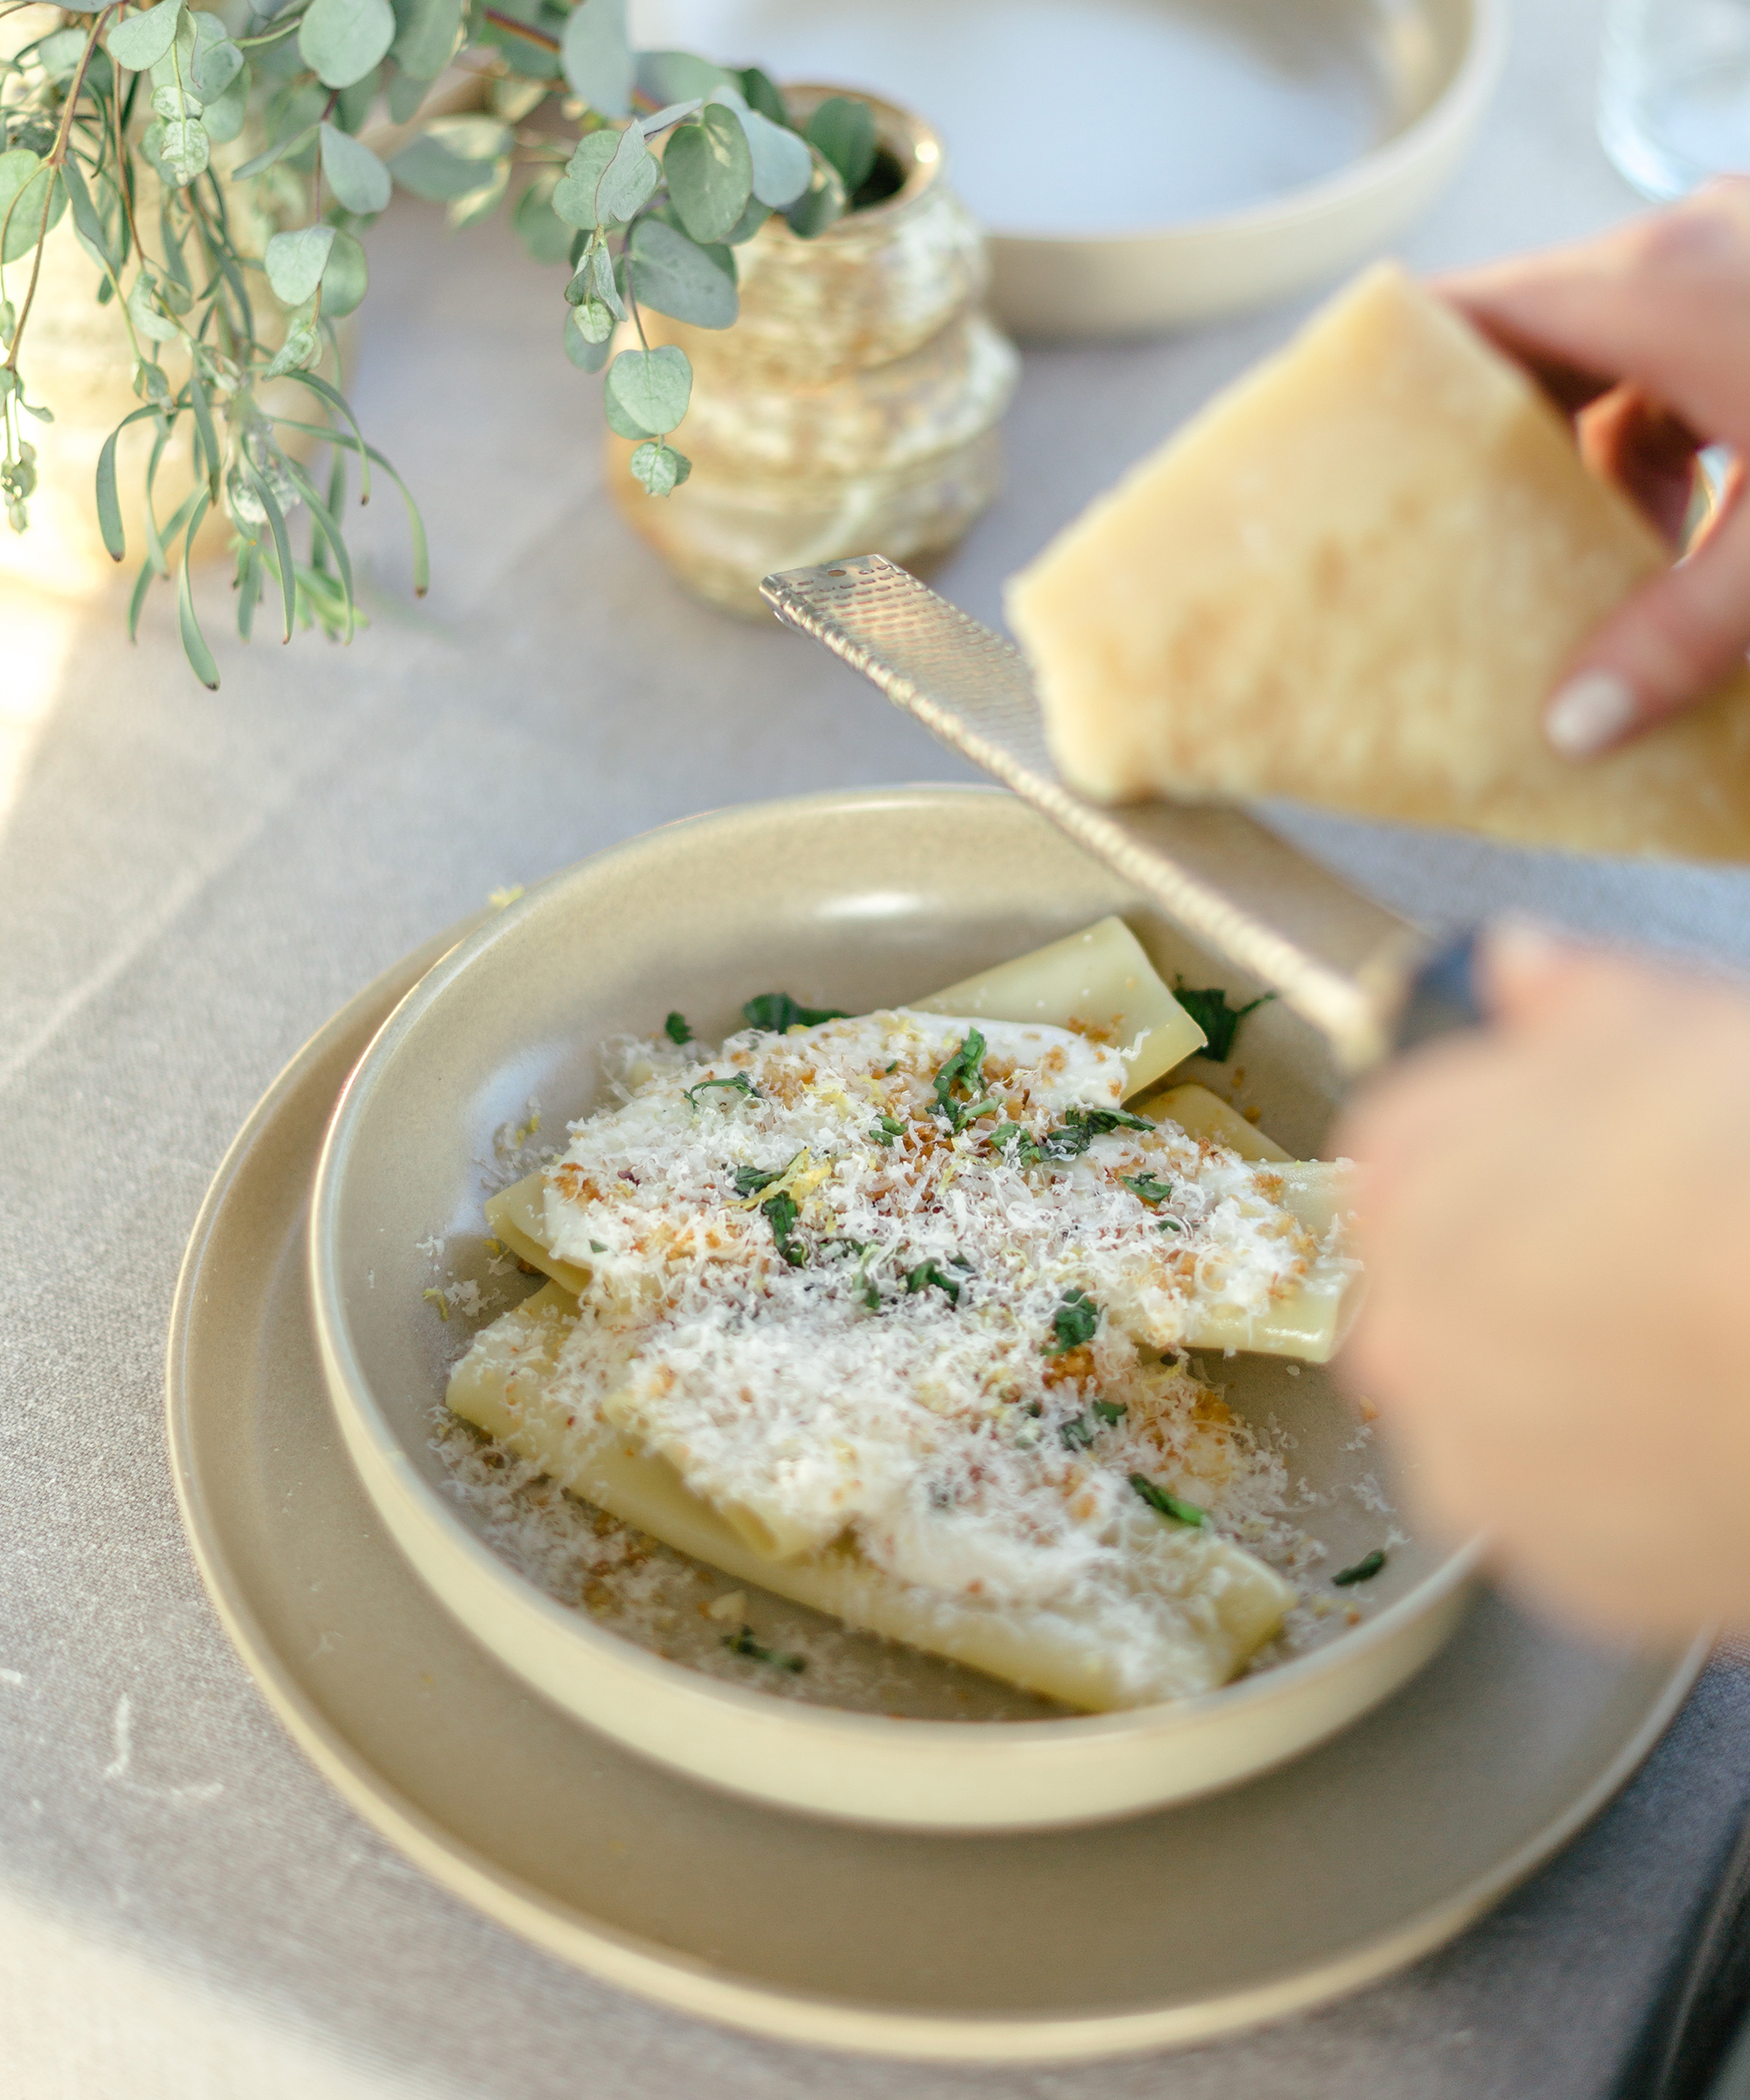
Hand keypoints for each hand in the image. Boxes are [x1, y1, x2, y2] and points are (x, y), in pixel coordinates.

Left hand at [1333, 924, 1749, 1640]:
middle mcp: (1401, 1327)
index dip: (1502, 1148)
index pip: (1405, 1152)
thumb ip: (1569, 998)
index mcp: (1401, 1176)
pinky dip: (1621, 1479)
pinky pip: (1568, 1508)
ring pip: (1495, 1403)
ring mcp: (1472, 1459)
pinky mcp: (1556, 1565)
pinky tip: (1702, 1430)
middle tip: (1649, 1253)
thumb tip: (1520, 967)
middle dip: (1522, 1265)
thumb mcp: (1676, 1020)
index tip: (1581, 1156)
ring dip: (1564, 1378)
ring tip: (1691, 1343)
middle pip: (1436, 1287)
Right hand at [1436, 178, 1749, 759]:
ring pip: (1626, 366)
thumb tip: (1574, 731)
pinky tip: (1717, 539)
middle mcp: (1694, 250)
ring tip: (1620, 573)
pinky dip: (1688, 453)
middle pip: (1536, 347)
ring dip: (1608, 471)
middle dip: (1505, 462)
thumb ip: (1676, 642)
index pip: (1460, 309)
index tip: (1337, 457)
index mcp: (1656, 285)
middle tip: (1472, 560)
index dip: (1386, 380)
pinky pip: (1703, 370)